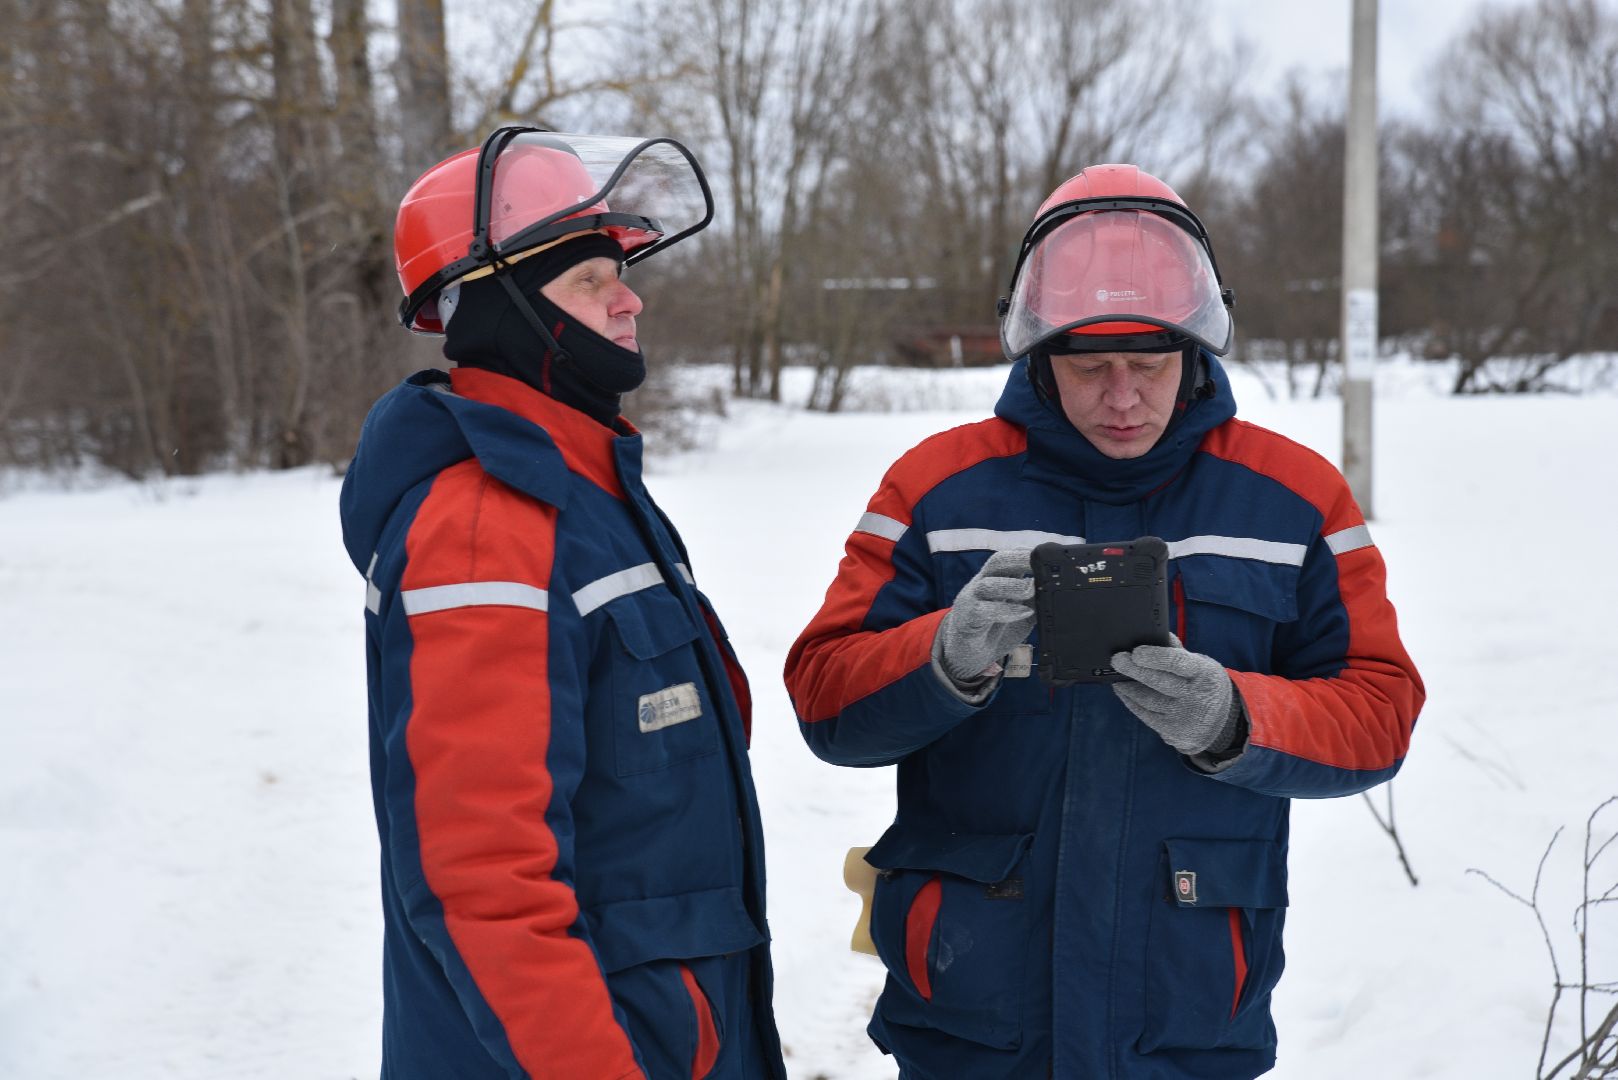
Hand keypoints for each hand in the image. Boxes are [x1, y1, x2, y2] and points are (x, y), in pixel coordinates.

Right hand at [934, 549, 1035, 684]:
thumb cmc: (996, 630)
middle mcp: (982, 584)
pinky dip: (1005, 610)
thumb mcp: (1023, 615)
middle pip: (996, 561)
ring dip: (1012, 586)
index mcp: (996, 579)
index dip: (1026, 553)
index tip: (1047, 553)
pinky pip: (983, 610)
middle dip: (1019, 559)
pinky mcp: (966, 619)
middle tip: (1040, 564)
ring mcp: (971, 600)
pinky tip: (1023, 612)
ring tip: (1032, 589)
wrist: (967, 656)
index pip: (1010, 557)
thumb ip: (1037, 602)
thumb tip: (1058, 592)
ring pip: (987, 584)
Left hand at [1110, 635, 1241, 755]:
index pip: (1178, 663)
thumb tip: (1154, 635)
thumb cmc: (1202, 683)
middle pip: (1158, 682)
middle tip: (1116, 660)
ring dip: (1128, 687)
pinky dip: (1131, 701)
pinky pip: (1145, 714)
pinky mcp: (1173, 732)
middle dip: (1134, 670)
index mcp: (1204, 674)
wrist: (1223, 721)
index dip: (1156, 657)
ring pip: (1147, 700)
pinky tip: (1123, 691)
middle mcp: (1196, 697)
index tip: (1136, 652)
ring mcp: (1184, 717)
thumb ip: (1177, 652)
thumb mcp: (1200, 665)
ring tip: (1116, 675)